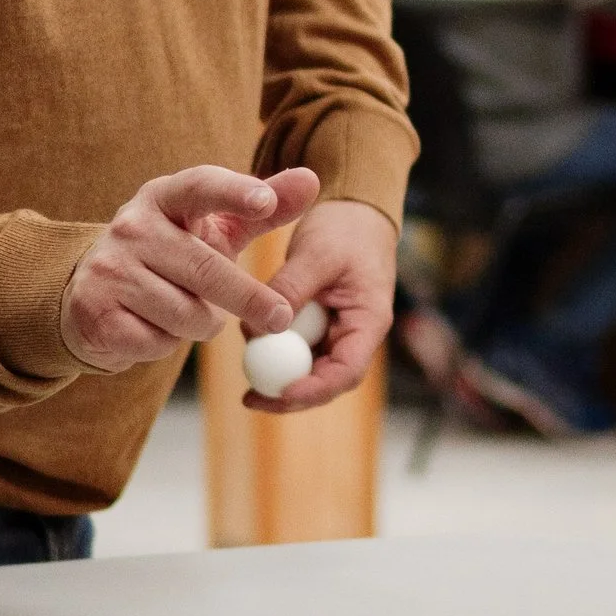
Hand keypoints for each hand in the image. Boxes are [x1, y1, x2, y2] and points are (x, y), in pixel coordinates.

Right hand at [60, 165, 318, 372]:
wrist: (95, 293)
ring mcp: (109, 268)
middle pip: (205, 268)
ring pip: (186, 313)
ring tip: (183, 311)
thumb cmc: (173, 254)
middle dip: (248, 298)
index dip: (234, 192)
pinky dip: (166, 343)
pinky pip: (157, 341)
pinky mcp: (96, 311)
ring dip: (199, 324)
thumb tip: (312, 179)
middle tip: (280, 318)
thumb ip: (264, 207)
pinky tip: (151, 327)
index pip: (201, 186)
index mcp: (163, 197)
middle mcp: (131, 226)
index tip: (265, 201)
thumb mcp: (215, 227)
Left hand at [244, 197, 395, 412]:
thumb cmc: (345, 230)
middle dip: (289, 396)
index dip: (316, 388)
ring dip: (278, 379)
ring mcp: (336, 335)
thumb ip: (291, 289)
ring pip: (308, 371)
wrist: (353, 216)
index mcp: (369, 322)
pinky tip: (251, 348)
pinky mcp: (317, 329)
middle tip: (252, 399)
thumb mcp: (317, 254)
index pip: (348, 369)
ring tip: (247, 383)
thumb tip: (259, 327)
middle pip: (326, 381)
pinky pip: (295, 351)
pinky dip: (274, 354)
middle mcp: (355, 336)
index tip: (282, 392)